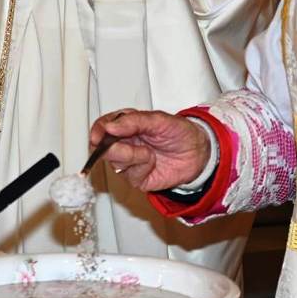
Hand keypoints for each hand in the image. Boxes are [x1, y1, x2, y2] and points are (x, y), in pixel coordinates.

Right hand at [89, 109, 211, 191]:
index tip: (99, 136)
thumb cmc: (180, 132)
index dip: (98, 131)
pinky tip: (152, 162)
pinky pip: (130, 176)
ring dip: (133, 156)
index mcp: (126, 125)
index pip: (102, 127)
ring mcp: (129, 161)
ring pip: (115, 163)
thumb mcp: (159, 119)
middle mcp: (125, 143)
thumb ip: (134, 121)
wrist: (198, 153)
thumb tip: (110, 126)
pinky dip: (142, 168)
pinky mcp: (137, 178)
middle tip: (129, 144)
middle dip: (114, 148)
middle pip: (102, 148)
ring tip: (149, 152)